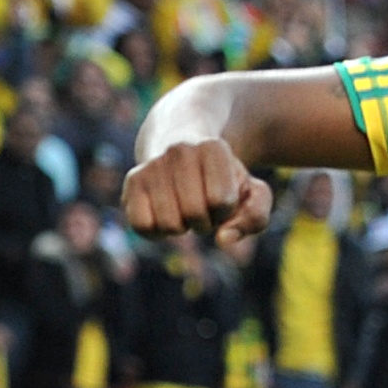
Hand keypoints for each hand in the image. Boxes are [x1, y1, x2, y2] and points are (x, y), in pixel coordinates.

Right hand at [120, 138, 271, 251]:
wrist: (182, 148)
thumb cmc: (222, 178)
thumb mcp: (251, 192)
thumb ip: (254, 217)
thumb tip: (223, 240)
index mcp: (213, 148)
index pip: (221, 201)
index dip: (226, 210)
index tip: (223, 198)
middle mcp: (179, 150)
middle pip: (194, 214)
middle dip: (205, 221)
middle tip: (202, 205)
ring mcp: (152, 164)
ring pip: (169, 224)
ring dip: (182, 227)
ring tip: (183, 207)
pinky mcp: (132, 180)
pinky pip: (142, 226)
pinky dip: (156, 232)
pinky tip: (164, 214)